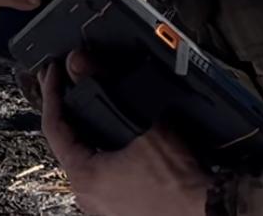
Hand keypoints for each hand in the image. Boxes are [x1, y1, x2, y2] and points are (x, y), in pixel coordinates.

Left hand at [41, 54, 212, 215]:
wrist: (210, 210)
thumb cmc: (180, 181)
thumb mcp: (145, 126)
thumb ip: (107, 88)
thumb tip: (81, 62)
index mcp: (84, 178)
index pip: (54, 128)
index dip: (51, 94)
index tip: (52, 73)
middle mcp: (87, 196)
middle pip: (67, 144)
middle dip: (66, 112)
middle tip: (63, 84)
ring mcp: (103, 207)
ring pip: (84, 161)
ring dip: (85, 133)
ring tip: (85, 106)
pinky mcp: (120, 209)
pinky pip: (101, 175)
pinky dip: (100, 152)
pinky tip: (111, 138)